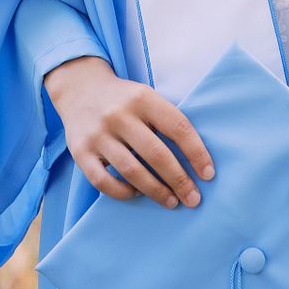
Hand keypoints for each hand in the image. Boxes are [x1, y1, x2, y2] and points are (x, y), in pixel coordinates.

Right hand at [43, 56, 214, 209]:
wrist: (80, 87)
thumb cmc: (123, 98)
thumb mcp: (146, 96)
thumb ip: (165, 120)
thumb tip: (195, 159)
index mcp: (142, 98)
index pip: (177, 127)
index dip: (196, 153)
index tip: (208, 174)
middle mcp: (119, 115)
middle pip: (157, 154)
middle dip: (179, 180)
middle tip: (193, 199)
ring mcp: (98, 134)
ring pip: (132, 171)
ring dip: (156, 191)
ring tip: (171, 201)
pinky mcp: (80, 152)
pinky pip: (104, 182)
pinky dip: (123, 192)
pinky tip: (136, 193)